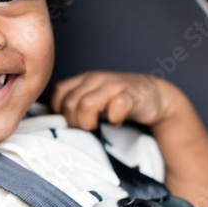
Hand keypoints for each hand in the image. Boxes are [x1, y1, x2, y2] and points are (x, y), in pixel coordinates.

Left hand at [50, 70, 181, 129]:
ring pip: (86, 104)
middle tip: (86, 127)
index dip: (59, 111)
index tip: (70, 121)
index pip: (59, 92)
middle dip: (75, 122)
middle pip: (70, 103)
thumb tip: (53, 121)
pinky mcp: (132, 95)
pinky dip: (114, 118)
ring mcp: (114, 85)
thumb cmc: (118, 100)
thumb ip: (75, 104)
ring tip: (97, 126)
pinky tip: (116, 121)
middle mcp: (96, 79)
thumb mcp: (94, 98)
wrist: (154, 94)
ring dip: (88, 122)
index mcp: (84, 79)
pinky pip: (117, 105)